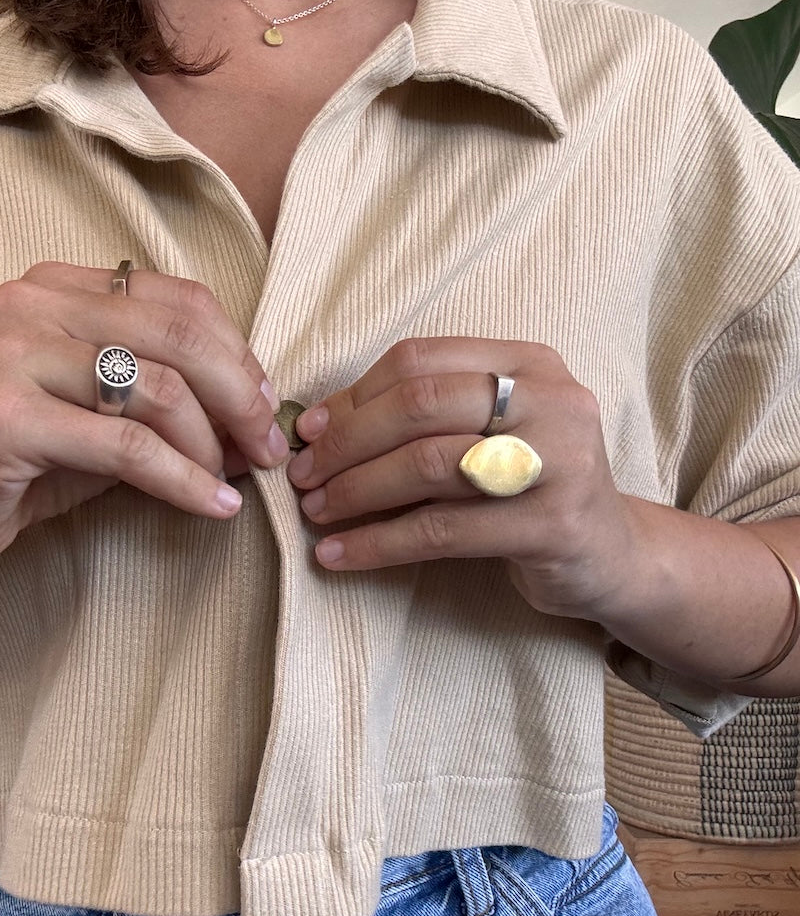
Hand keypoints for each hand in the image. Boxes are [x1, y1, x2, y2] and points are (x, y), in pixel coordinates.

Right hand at [0, 262, 286, 574]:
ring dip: (213, 446)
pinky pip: (128, 448)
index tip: (266, 407)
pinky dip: (184, 481)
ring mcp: (15, 355)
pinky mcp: (8, 417)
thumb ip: (164, 402)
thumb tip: (257, 418)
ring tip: (232, 482)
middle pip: (181, 335)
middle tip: (269, 449)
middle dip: (242, 397)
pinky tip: (212, 506)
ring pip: (160, 389)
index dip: (239, 354)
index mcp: (57, 287)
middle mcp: (33, 304)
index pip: (180, 300)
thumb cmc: (15, 462)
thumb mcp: (98, 416)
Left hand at [287, 337, 636, 622]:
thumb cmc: (530, 489)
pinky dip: (379, 543)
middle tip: (302, 476)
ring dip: (356, 491)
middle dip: (346, 442)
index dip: (354, 396)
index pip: (420, 360)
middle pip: (419, 405)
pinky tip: (340, 555)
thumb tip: (319, 424)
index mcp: (530, 363)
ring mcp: (557, 462)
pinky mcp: (550, 525)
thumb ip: (426, 416)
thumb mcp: (491, 433)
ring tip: (316, 512)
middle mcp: (550, 400)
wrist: (613, 556)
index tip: (310, 431)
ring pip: (427, 465)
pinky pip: (441, 530)